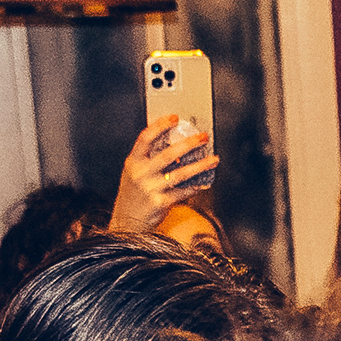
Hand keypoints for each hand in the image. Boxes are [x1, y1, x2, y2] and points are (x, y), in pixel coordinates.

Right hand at [110, 115, 218, 233]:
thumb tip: (174, 146)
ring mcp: (151, 189)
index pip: (145, 138)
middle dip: (188, 143)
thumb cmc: (133, 196)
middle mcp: (141, 174)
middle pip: (168, 154)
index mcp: (133, 162)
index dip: (160, 126)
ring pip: (181, 173)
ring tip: (213, 159)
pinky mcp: (161, 203)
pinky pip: (183, 192)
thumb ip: (148, 159)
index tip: (174, 117)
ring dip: (200, 165)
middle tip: (203, 137)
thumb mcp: (133, 173)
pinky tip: (205, 182)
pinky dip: (196, 187)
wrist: (127, 223)